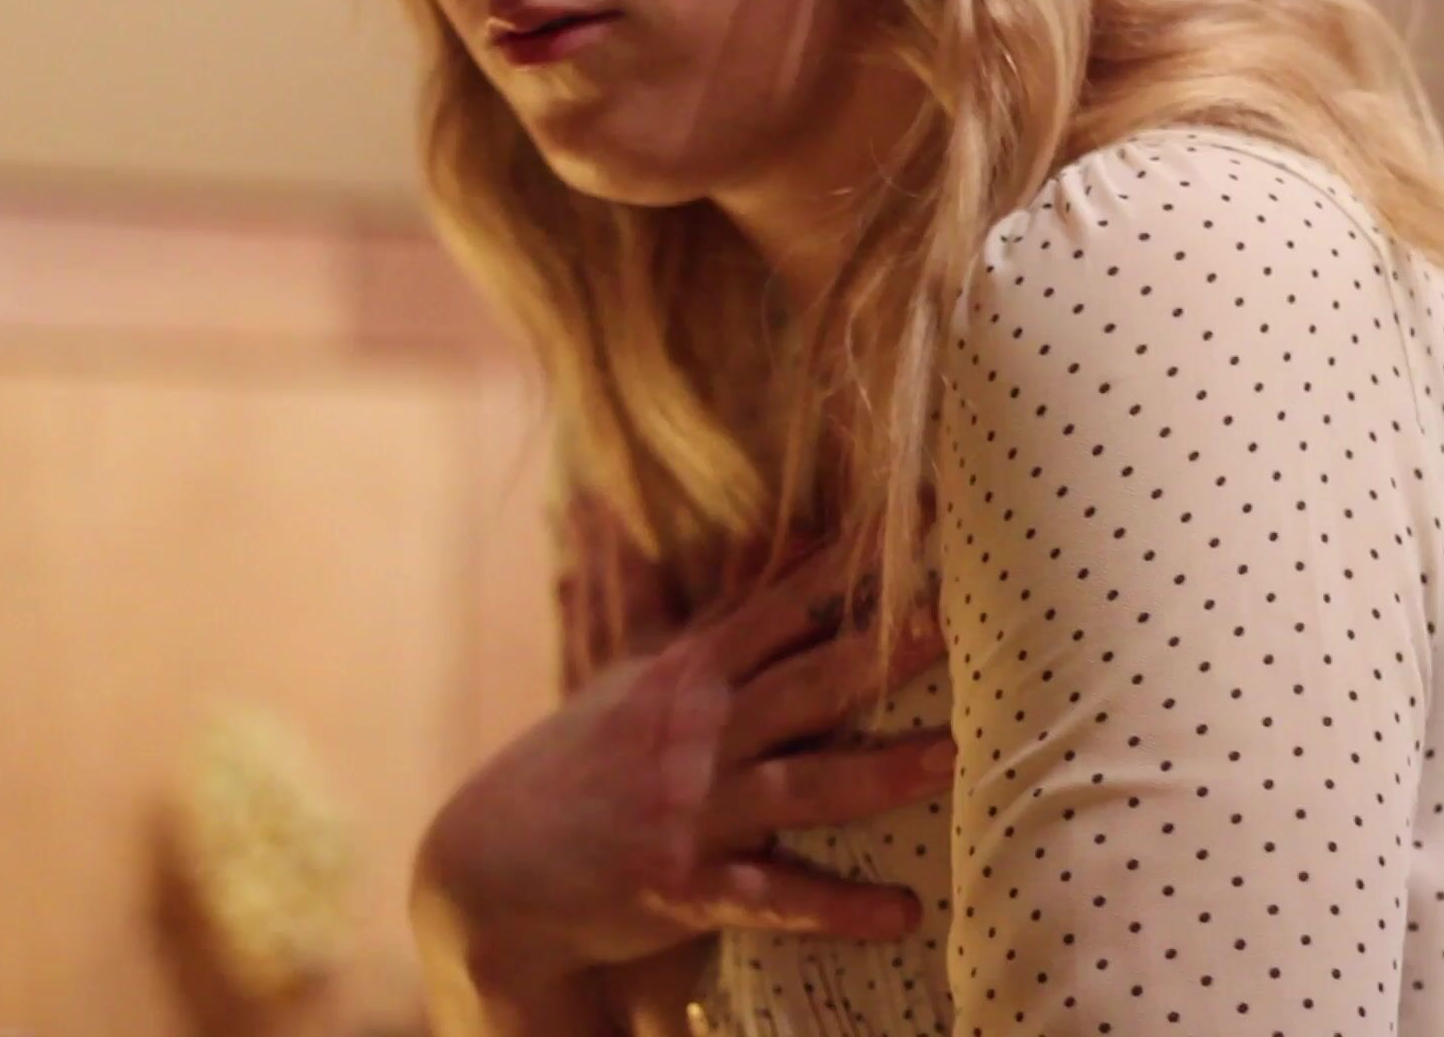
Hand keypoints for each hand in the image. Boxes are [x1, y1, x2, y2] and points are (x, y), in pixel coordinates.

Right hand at [414, 534, 951, 1008]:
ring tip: (949, 758)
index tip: (906, 529)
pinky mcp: (686, 889)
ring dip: (878, 774)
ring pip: (800, 787)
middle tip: (946, 625)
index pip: (778, 609)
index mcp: (688, 677)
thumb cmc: (583, 763)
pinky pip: (774, 898)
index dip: (842, 569)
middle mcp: (694, 735)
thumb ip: (717, 619)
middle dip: (874, 655)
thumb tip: (778, 542)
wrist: (494, 870)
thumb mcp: (640, 680)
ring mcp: (691, 811)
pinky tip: (904, 913)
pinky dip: (839, 909)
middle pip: (800, 685)